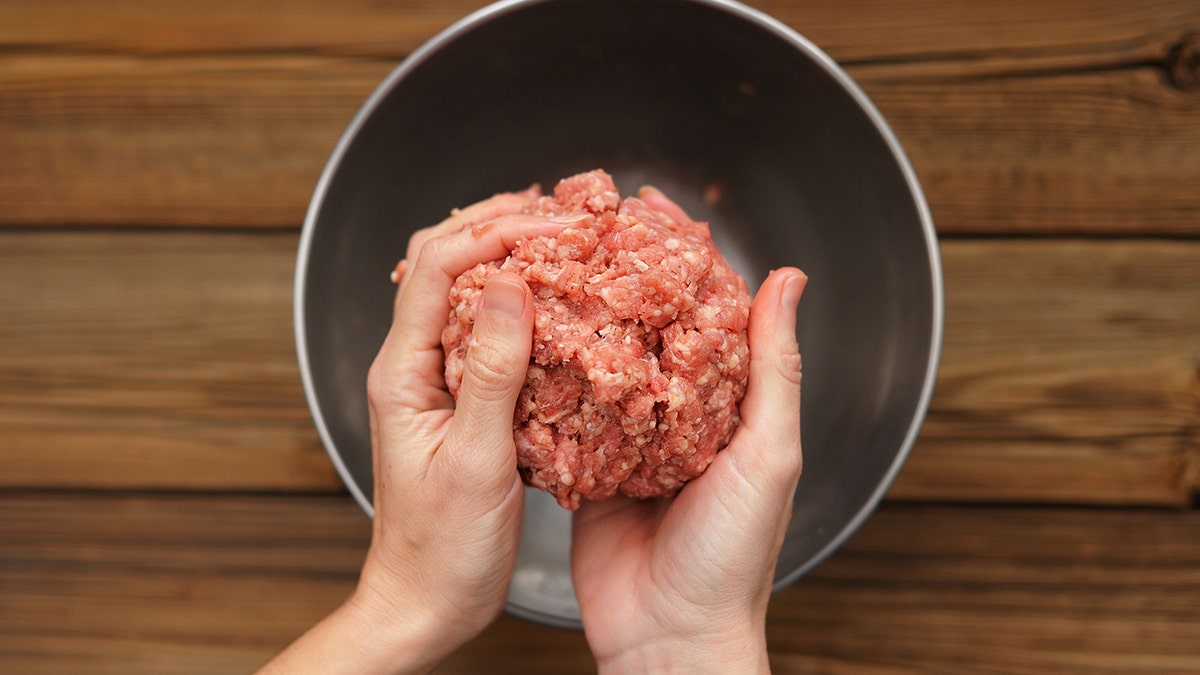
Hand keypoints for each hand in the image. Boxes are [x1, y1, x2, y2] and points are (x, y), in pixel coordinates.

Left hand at [261, 190, 569, 673]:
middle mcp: (412, 366)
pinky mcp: (459, 401)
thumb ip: (491, 373)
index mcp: (402, 373)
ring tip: (559, 240)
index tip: (553, 225)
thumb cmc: (441, 550)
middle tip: (558, 213)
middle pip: (441, 263)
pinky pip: (485, 333)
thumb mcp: (475, 461)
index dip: (492, 232)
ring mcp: (434, 381)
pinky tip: (555, 305)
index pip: (436, 268)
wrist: (424, 604)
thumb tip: (509, 288)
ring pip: (462, 291)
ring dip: (507, 257)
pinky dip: (519, 305)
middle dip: (496, 225)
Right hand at [570, 187, 806, 673]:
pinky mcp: (586, 472)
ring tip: (543, 272)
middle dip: (614, 281)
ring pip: (598, 368)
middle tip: (579, 233)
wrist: (671, 642)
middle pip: (644, 332)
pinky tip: (519, 344)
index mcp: (728, 408)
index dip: (681, 262)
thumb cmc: (733, 558)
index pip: (706, 315)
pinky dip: (544, 383)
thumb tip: (789, 280)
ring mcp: (628, 443)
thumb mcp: (769, 454)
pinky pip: (562, 418)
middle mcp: (677, 418)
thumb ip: (774, 368)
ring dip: (574, 324)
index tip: (650, 212)